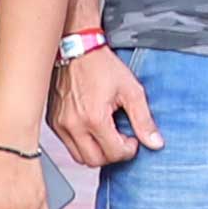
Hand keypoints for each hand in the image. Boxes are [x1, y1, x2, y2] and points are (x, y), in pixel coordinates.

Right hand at [51, 44, 155, 170]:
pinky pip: (67, 144)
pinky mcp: (52, 121)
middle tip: (121, 139)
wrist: (76, 47)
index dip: (128, 150)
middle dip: (112, 155)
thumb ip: (143, 119)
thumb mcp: (130, 90)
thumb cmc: (101, 65)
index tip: (132, 138)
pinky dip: (82, 143)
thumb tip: (155, 143)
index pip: (113, 153)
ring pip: (79, 157)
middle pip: (94, 161)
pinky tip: (93, 128)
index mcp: (94, 118)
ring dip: (96, 152)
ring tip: (107, 134)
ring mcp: (59, 124)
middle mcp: (73, 125)